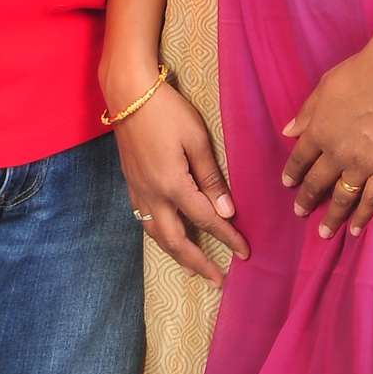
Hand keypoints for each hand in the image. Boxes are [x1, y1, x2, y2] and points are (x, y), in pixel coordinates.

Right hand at [111, 83, 249, 283]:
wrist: (127, 94)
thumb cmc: (167, 111)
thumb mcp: (196, 140)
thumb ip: (210, 177)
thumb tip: (225, 210)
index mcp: (172, 185)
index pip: (206, 220)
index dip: (227, 238)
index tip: (245, 253)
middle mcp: (152, 195)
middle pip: (176, 240)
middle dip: (198, 262)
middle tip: (217, 280)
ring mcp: (137, 190)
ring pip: (155, 234)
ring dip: (176, 253)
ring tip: (192, 267)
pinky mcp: (130, 182)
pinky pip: (143, 219)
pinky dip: (158, 235)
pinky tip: (165, 235)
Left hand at [281, 28, 372, 236]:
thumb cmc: (359, 74)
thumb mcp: (324, 87)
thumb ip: (307, 113)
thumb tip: (289, 131)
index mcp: (318, 131)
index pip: (300, 158)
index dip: (293, 172)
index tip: (288, 184)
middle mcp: (335, 153)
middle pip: (317, 182)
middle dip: (307, 199)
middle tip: (300, 213)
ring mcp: (361, 164)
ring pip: (342, 197)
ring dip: (332, 217)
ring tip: (324, 233)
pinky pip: (371, 198)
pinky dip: (363, 216)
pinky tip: (356, 230)